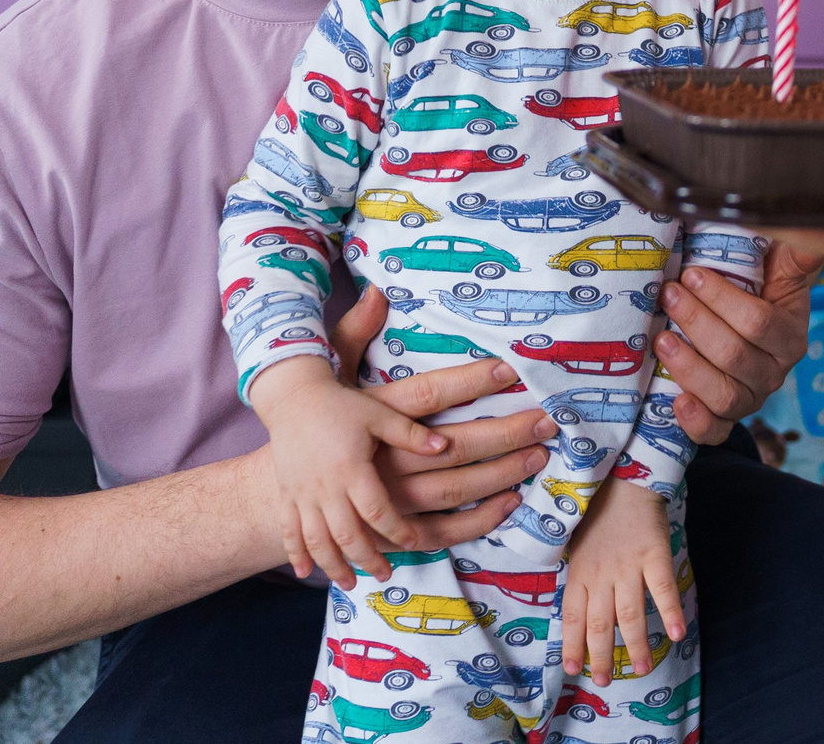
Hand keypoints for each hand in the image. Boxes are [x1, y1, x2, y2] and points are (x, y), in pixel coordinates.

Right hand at [248, 354, 450, 591]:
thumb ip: (410, 434)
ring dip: (332, 564)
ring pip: (316, 540)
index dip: (397, 529)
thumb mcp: (378, 414)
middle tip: (384, 575)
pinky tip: (304, 572)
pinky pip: (289, 531)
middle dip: (366, 559)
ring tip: (349, 583)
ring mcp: (301, 494)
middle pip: (346, 534)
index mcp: (351, 468)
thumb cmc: (341, 405)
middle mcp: (324, 487)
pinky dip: (296, 554)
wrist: (292, 398)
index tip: (413, 543)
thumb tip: (447, 445)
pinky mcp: (286, 494)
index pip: (376, 510)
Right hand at [330, 287, 555, 546]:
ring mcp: (386, 500)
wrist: (278, 487)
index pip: (430, 394)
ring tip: (536, 459)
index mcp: (373, 417)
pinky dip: (476, 523)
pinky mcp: (388, 532)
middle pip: (454, 449)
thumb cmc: (320, 424)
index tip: (510, 368)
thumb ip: (356, 333)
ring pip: (452, 492)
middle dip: (504, 435)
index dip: (470, 380)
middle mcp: (382, 460)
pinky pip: (439, 533)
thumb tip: (377, 289)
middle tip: (545, 422)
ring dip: (499, 478)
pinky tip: (508, 505)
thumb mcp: (331, 374)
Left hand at [560, 483, 684, 686]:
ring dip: (635, 646)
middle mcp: (601, 573)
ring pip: (630, 614)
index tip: (573, 669)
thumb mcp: (575, 542)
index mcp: (579, 571)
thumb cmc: (597, 509)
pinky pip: (663, 588)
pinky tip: (676, 634)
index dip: (572, 645)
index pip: (572, 617)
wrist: (621, 473)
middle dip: (602, 656)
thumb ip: (578, 574)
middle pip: (600, 624)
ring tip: (641, 670)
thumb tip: (577, 608)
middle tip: (605, 681)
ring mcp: (628, 565)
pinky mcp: (654, 553)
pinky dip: (670, 612)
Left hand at [654, 244, 819, 443]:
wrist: (745, 326)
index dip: (722, 299)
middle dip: (696, 322)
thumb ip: (795, 254)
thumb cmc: (757, 290)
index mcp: (791, 335)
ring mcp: (751, 399)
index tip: (691, 274)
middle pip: (735, 356)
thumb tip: (811, 238)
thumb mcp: (780, 268)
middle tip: (668, 294)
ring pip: (724, 394)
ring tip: (661, 338)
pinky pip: (715, 432)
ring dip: (688, 366)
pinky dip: (695, 421)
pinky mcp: (726, 418)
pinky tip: (677, 400)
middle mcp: (775, 372)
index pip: (758, 322)